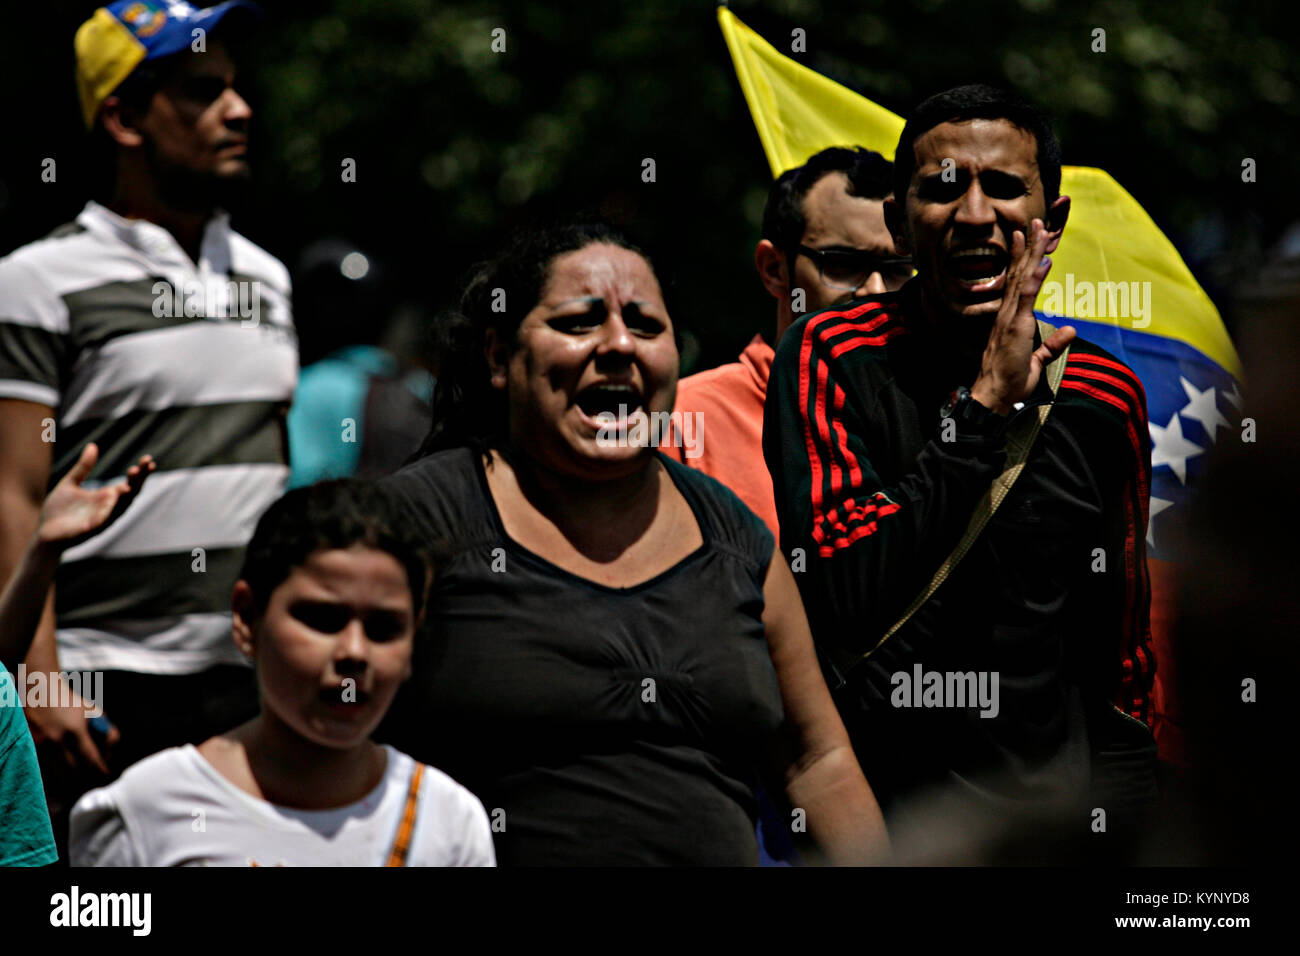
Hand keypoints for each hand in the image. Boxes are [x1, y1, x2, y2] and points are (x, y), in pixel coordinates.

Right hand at [27, 680, 118, 775]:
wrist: (38, 691)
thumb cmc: (69, 701)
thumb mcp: (92, 711)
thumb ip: (106, 729)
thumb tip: (111, 748)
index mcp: (74, 730)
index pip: (90, 757)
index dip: (100, 768)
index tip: (106, 774)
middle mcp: (56, 740)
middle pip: (74, 771)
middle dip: (86, 777)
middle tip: (93, 779)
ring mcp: (40, 745)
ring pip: (56, 774)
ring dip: (69, 780)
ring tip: (79, 782)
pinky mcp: (28, 748)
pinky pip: (43, 769)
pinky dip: (53, 776)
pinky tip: (61, 777)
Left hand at [36, 444, 154, 550]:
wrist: (45, 533)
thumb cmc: (58, 510)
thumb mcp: (70, 483)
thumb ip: (83, 467)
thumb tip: (93, 445)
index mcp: (107, 497)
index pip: (131, 484)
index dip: (141, 473)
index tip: (148, 459)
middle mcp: (110, 508)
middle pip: (132, 493)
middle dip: (140, 479)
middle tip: (146, 464)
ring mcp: (103, 519)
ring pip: (122, 507)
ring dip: (128, 493)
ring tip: (131, 477)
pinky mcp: (92, 529)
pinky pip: (105, 518)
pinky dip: (111, 508)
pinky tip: (115, 494)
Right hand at [969, 219, 1075, 414]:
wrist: (995, 395)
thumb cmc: (1010, 382)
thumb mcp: (1037, 360)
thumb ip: (1052, 345)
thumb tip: (1071, 330)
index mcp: (1010, 319)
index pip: (1018, 283)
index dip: (1023, 260)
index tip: (1026, 238)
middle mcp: (1008, 313)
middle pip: (1019, 273)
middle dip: (1028, 246)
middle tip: (1034, 221)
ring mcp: (1010, 318)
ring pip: (1023, 278)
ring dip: (1032, 253)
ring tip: (1038, 229)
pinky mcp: (1015, 326)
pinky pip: (1027, 297)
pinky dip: (1036, 277)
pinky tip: (1044, 261)